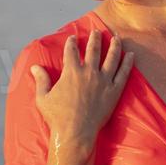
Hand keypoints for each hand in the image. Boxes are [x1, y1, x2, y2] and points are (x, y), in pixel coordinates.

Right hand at [30, 30, 133, 145]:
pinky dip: (128, 62)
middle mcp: (88, 72)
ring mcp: (103, 81)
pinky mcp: (114, 91)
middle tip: (97, 32)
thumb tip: (34, 67)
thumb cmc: (57, 117)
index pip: (71, 51)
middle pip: (93, 50)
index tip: (73, 37)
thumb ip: (41, 80)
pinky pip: (124, 73)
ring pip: (111, 57)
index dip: (72, 42)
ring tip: (116, 37)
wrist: (76, 133)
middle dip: (95, 38)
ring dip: (114, 45)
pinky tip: (131, 54)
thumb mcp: (43, 97)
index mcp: (71, 72)